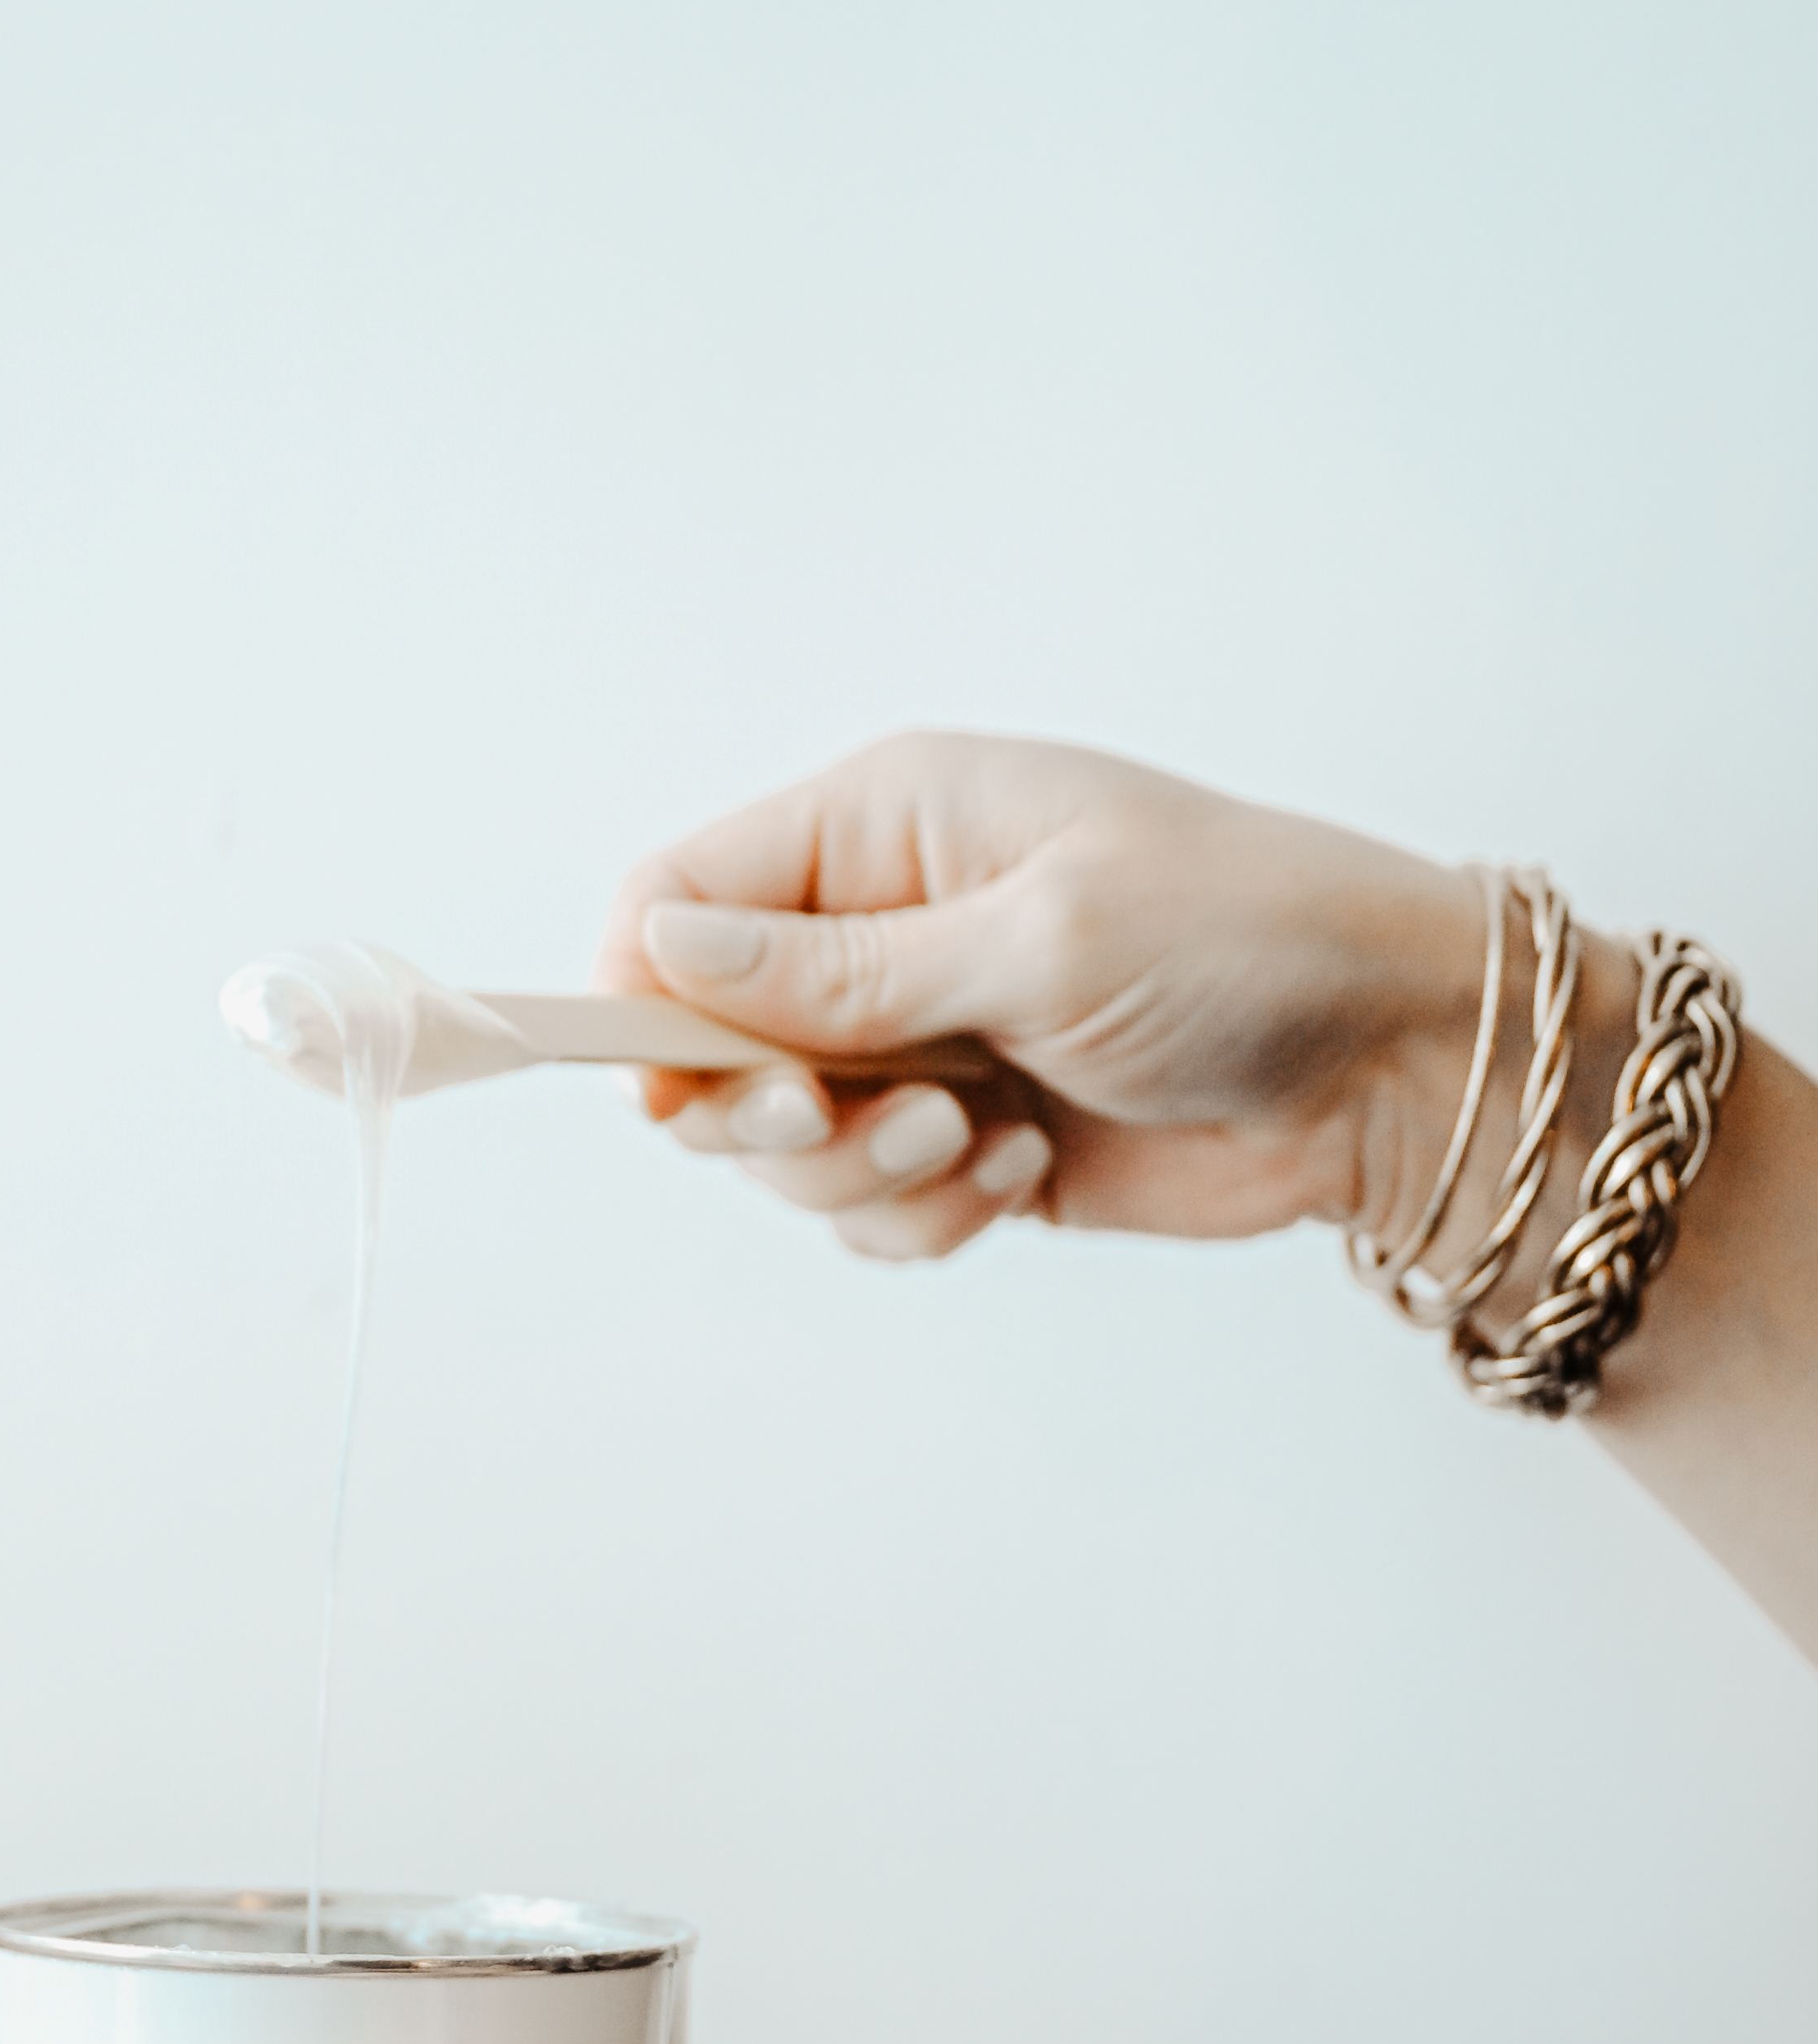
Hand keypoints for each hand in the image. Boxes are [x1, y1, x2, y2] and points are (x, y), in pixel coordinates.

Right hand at [603, 732, 1490, 1263]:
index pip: (676, 897)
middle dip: (764, 1109)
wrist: (1397, 1065)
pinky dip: (924, 1219)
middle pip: (703, 1044)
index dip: (644, 997)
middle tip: (857, 1118)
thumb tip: (662, 951)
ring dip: (862, 1173)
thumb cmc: (1249, 943)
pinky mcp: (962, 1143)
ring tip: (977, 1139)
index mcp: (883, 824)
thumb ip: (839, 969)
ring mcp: (920, 1042)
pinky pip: (867, 1214)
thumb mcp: (1036, 940)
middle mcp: (881, 929)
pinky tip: (1022, 1172)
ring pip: (782, 1150)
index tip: (678, 1089)